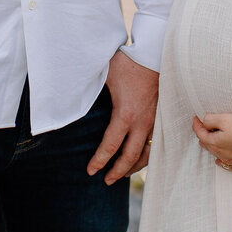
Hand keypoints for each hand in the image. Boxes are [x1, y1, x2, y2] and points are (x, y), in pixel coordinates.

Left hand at [86, 51, 158, 184]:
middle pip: (130, 157)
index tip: (90, 171)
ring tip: (123, 173)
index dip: (99, 161)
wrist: (155, 52)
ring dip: (135, 166)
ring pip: (148, 153)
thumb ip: (89, 90)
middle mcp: (143, 122)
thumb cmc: (128, 62)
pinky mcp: (163, 116)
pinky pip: (157, 142)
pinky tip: (141, 155)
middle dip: (117, 172)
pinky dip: (148, 153)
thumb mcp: (104, 75)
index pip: (110, 147)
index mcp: (126, 115)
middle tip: (105, 180)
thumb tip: (69, 98)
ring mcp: (155, 120)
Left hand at [192, 112, 231, 172]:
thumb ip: (211, 120)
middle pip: (209, 145)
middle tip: (202, 127)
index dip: (197, 124)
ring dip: (213, 147)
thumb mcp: (227, 119)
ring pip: (218, 156)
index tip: (196, 117)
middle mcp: (223, 156)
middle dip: (203, 135)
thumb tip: (204, 122)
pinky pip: (231, 166)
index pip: (201, 134)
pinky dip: (225, 162)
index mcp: (216, 143)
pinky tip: (223, 161)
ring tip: (210, 141)